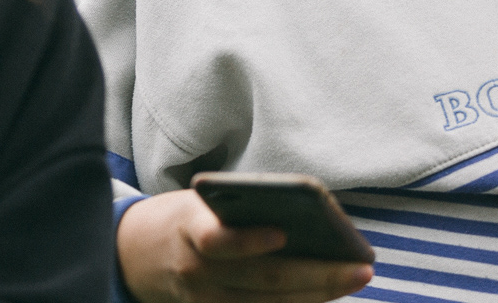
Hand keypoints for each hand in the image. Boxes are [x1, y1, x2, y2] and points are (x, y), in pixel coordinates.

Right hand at [116, 189, 371, 302]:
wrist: (136, 253)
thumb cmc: (186, 218)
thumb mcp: (200, 204)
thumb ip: (239, 213)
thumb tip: (306, 226)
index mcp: (188, 228)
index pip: (215, 239)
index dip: (246, 240)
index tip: (282, 233)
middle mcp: (195, 271)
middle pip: (264, 279)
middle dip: (318, 274)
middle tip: (361, 267)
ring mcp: (204, 302)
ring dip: (318, 294)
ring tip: (355, 278)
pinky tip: (325, 296)